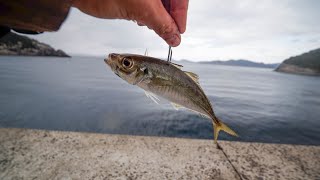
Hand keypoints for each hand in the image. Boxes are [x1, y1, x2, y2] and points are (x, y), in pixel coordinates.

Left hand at [72, 0, 188, 46]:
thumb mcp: (140, 9)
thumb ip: (161, 24)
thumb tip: (174, 37)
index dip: (181, 15)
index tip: (179, 31)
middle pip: (171, 1)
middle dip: (169, 17)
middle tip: (168, 33)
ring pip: (160, 3)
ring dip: (159, 16)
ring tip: (152, 24)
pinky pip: (148, 4)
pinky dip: (148, 14)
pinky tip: (142, 19)